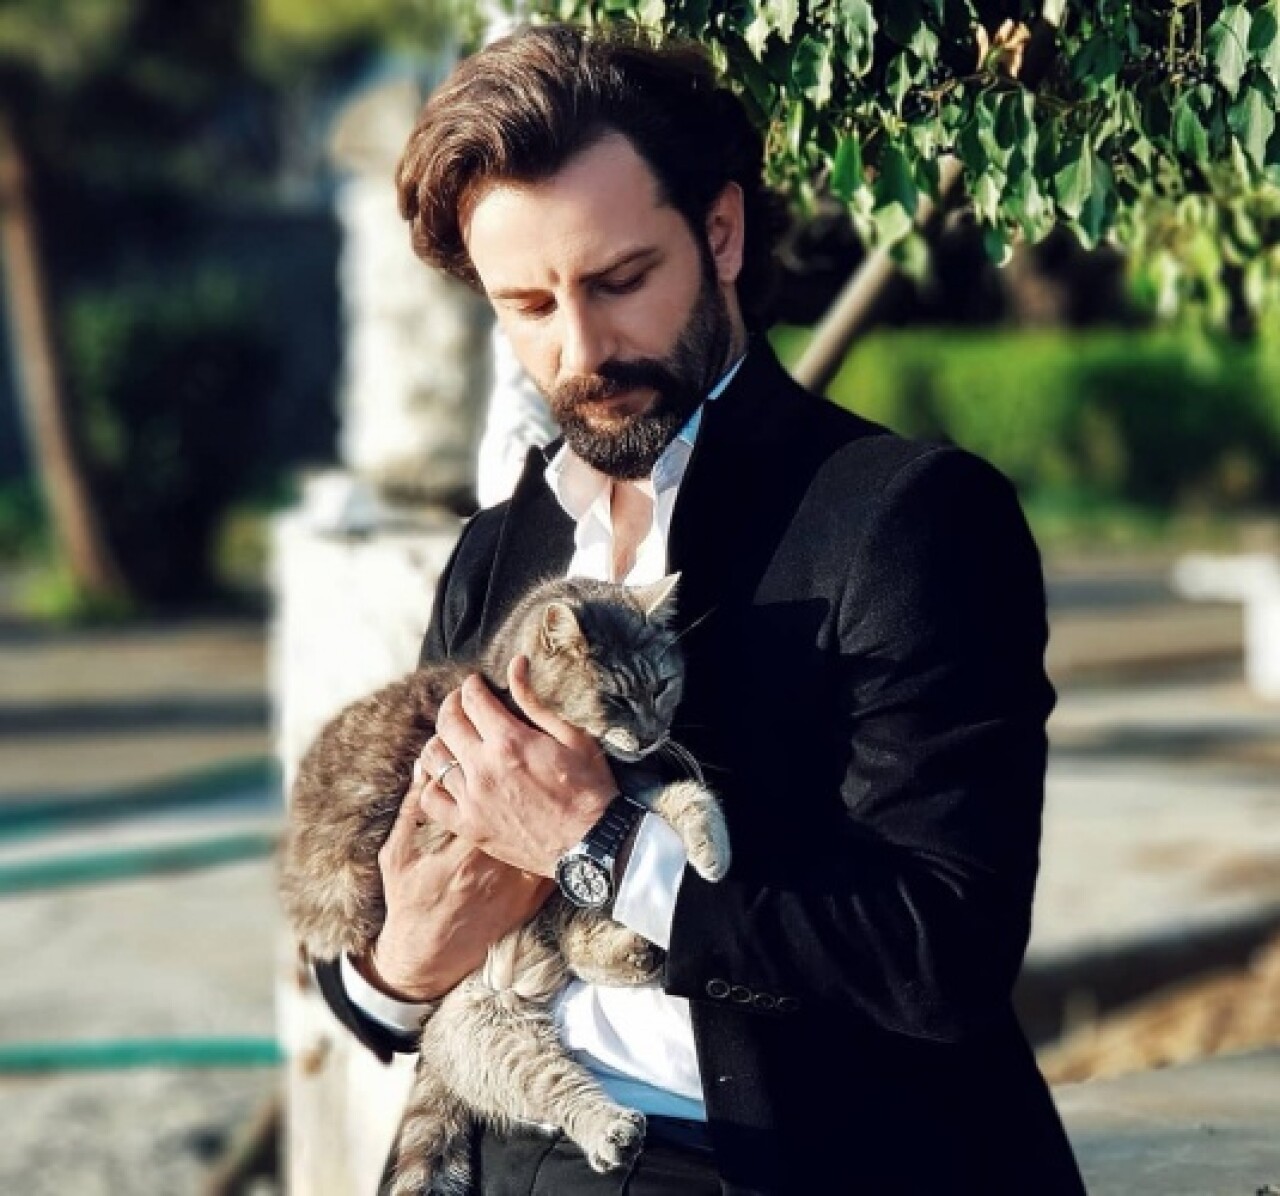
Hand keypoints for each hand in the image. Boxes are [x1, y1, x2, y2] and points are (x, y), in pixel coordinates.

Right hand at [367, 764, 552, 1001]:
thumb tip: (424, 768)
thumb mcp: (396, 855)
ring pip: (540, 829)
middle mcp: (495, 866)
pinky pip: (549, 858)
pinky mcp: (530, 897)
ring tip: (541, 776)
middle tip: (519, 755)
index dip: (487, 765)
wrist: (428, 957)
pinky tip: (552, 812)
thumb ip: (411, 810)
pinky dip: (553, 834)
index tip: (488, 746)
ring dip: (541, 801)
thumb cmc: (408, 903)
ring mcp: (517, 883)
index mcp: (462, 849)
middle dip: (519, 777)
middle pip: (518, 808)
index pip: (485, 795)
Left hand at [418, 656, 618, 876]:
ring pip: (434, 757)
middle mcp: (483, 767)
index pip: (472, 699)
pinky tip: (444, 776)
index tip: (476, 684)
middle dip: (452, 704)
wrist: (591, 844)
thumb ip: (535, 701)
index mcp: (509, 740)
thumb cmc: (589, 789)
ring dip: (441, 740)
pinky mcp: (468, 826)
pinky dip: (431, 783)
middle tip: (462, 703)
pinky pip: (430, 799)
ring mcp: (471, 799)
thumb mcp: (572, 737)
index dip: (472, 685)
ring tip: (453, 739)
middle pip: (447, 722)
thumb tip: (516, 664)